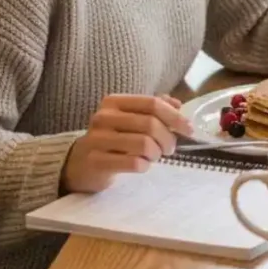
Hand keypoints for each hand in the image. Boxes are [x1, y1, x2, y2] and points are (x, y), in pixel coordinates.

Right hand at [61, 94, 192, 193]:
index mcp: (114, 102)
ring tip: (155, 156)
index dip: (175, 116)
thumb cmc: (112, 138)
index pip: (152, 103)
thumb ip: (154, 108)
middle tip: (170, 148)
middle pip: (150, 124)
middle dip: (168, 138)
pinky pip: (132, 163)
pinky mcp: (96, 162)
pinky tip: (142, 165)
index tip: (189, 129)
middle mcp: (103, 117)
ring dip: (157, 153)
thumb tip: (178, 105)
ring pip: (144, 144)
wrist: (78, 164)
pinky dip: (144, 165)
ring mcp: (97, 140)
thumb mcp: (130, 118)